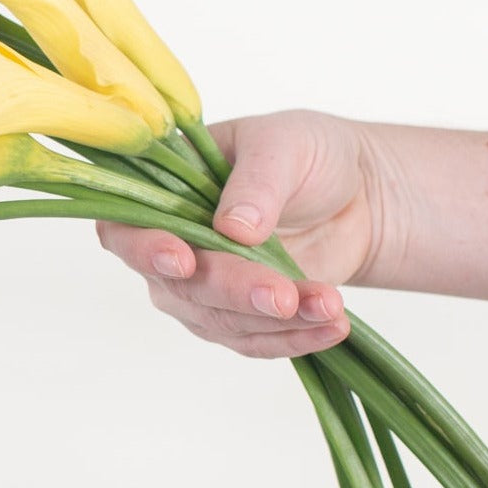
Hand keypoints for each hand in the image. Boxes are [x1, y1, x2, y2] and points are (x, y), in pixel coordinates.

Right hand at [97, 110, 384, 357]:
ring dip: (274, 320)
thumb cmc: (309, 155)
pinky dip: (295, 338)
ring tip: (329, 305)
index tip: (182, 262)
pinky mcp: (241, 318)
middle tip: (282, 295)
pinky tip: (331, 325)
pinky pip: (257, 341)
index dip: (145, 250)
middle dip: (234, 292)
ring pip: (220, 321)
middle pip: (180, 286)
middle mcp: (173, 244)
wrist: (360, 195)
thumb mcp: (285, 147)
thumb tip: (234, 228)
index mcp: (165, 190)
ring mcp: (205, 287)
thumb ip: (257, 183)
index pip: (128, 229)